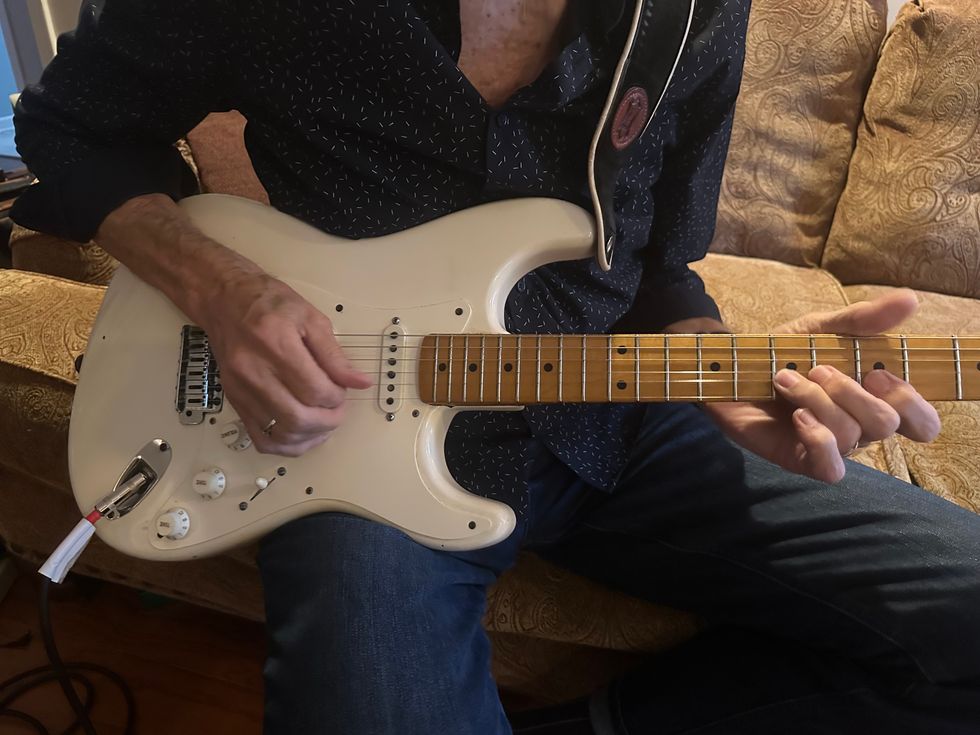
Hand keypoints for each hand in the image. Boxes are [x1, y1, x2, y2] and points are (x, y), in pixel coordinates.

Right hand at [200, 271, 371, 455]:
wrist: (225, 301)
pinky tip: (302, 433)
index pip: (314, 390)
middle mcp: (253, 370)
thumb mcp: (310, 318)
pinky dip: (286, 444)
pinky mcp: (234, 400)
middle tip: (338, 411)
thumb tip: (360, 382)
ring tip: (323, 422)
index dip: (336, 397)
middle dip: (328, 421)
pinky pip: (260, 439)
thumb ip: (334, 355)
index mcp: (275, 343)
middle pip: (297, 417)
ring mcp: (241, 389)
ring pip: (280, 434)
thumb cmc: (268, 303)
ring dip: (310, 436)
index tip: (342, 391)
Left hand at [705, 289, 940, 482]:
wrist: (729, 366)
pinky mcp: (800, 460)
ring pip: (850, 434)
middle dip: (851, 390)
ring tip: (785, 378)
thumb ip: (863, 320)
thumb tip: (911, 300)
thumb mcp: (821, 328)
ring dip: (816, 399)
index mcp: (873, 399)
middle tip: (819, 369)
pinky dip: (819, 439)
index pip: (922, 423)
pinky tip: (796, 416)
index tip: (875, 371)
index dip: (910, 401)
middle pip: (886, 424)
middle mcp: (858, 427)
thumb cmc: (782, 351)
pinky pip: (831, 468)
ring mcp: (830, 445)